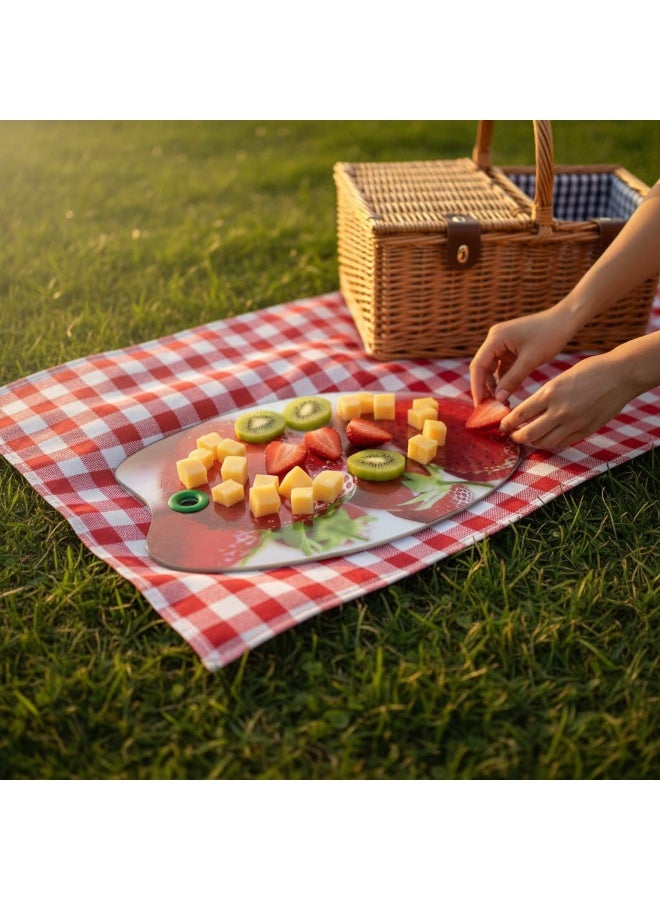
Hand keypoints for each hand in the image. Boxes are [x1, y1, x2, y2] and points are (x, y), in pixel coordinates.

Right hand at [469, 307, 573, 405]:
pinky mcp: (510, 348)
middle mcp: (495, 339)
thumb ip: (512, 380)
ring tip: (499, 404)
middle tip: (489, 409)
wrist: (565, 320)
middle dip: (484, 388)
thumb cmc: (550, 336)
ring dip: (494, 386)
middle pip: (482, 368)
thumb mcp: (530, 360)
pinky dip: (503, 380)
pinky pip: (502, 367)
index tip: (479, 406)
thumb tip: (498, 399)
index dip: (477, 387)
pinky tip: (507, 394)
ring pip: (491, 369)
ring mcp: (502, 343)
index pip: (478, 366)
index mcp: (495, 338)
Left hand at [500, 352, 635, 449]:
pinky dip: (551, 443)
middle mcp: (560, 411)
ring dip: (533, 443)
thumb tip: (527, 412)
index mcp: (550, 393)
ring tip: (529, 438)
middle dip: (516, 437)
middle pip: (529, 434)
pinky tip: (547, 438)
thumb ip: (544, 396)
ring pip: (545, 443)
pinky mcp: (585, 431)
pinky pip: (562, 443)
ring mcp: (573, 423)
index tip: (502, 425)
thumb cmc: (590, 371)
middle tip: (512, 435)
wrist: (620, 375)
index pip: (520, 414)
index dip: (507, 423)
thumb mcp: (560, 378)